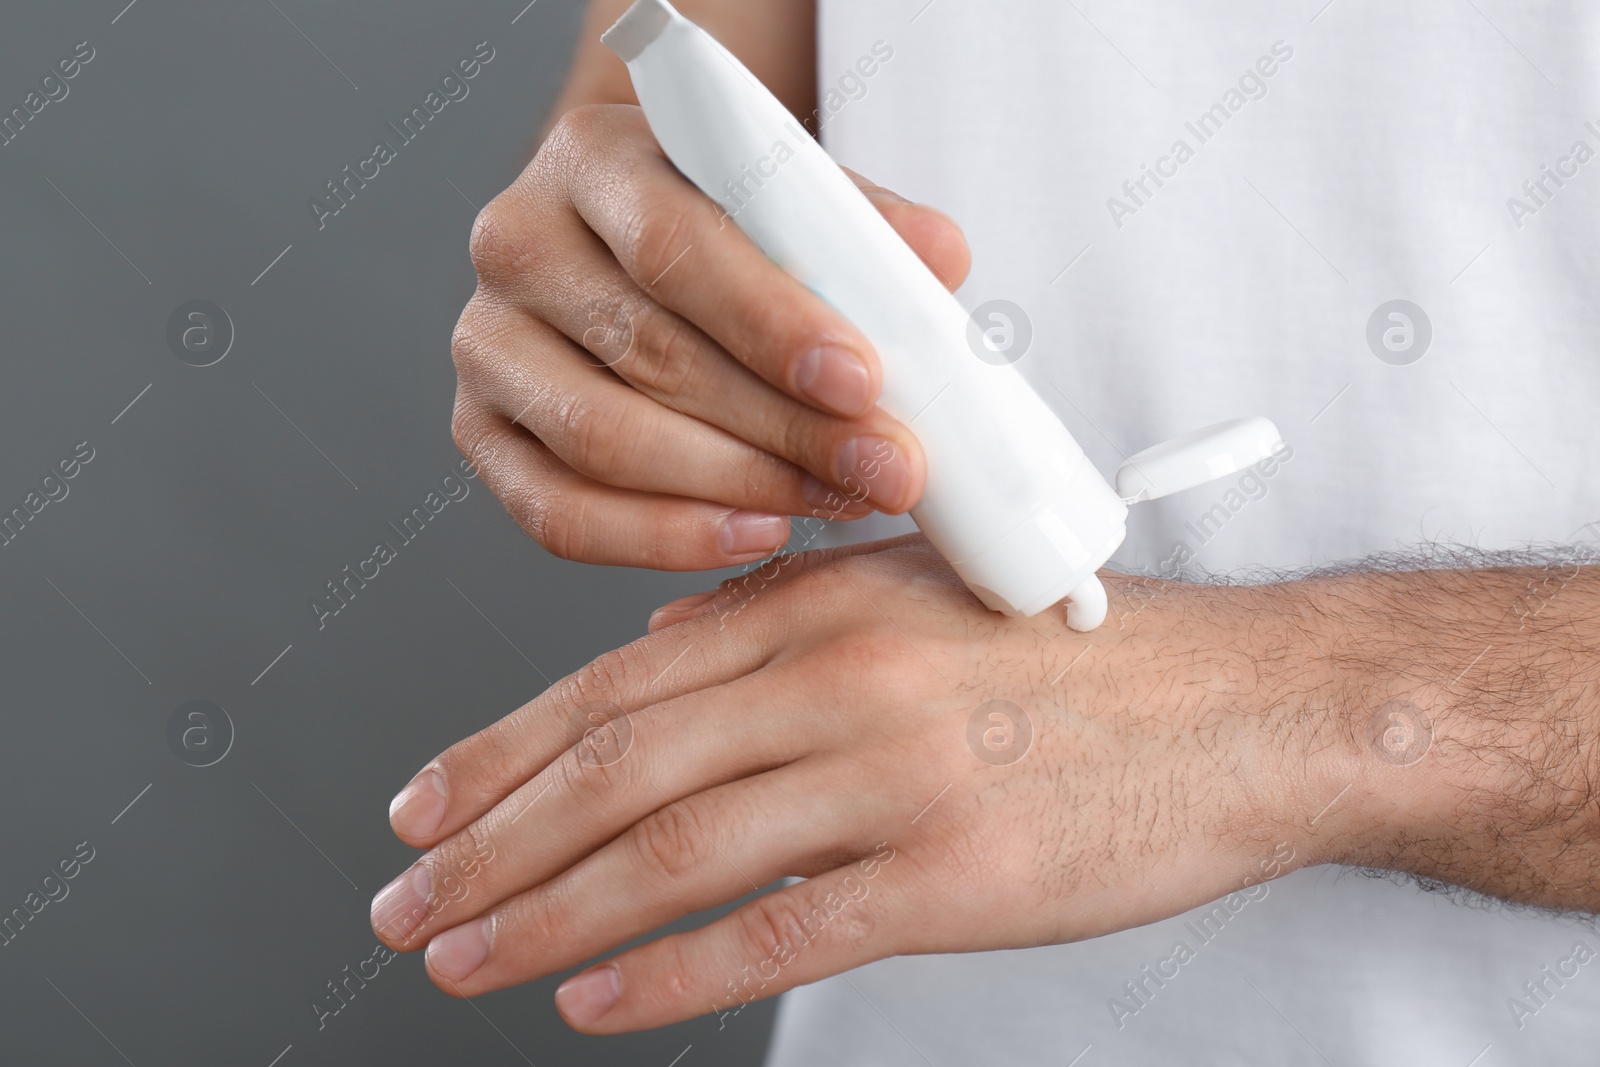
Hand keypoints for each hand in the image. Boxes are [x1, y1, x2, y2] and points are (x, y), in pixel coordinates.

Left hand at [371, 535, 1343, 1031]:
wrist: (1250, 707)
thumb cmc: (1085, 654)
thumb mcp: (922, 594)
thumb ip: (782, 622)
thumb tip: (660, 656)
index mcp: (822, 607)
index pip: (615, 686)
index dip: (499, 752)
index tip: (422, 808)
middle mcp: (839, 680)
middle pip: (616, 768)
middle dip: (487, 841)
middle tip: (403, 900)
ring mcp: (893, 777)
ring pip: (672, 850)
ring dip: (546, 913)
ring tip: (463, 957)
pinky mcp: (954, 876)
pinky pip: (779, 929)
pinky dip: (672, 972)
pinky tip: (596, 1000)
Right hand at [448, 105, 971, 569]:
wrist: (624, 247)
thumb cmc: (721, 228)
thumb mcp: (788, 197)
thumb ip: (858, 225)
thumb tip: (939, 259)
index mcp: (593, 158)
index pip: (675, 246)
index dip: (772, 324)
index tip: (863, 383)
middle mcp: (516, 243)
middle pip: (648, 354)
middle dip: (784, 426)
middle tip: (886, 469)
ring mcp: (486, 343)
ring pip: (602, 441)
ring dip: (736, 486)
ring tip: (837, 502)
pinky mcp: (480, 432)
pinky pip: (558, 515)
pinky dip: (660, 540)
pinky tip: (754, 535)